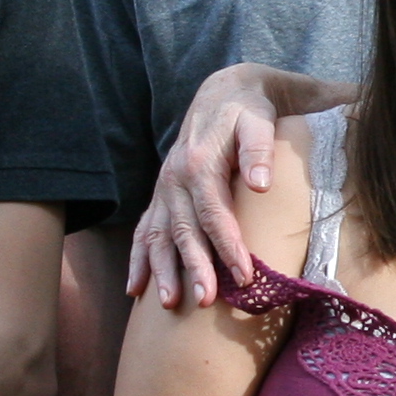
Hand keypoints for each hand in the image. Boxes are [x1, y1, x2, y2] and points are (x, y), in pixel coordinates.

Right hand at [127, 64, 346, 307]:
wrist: (222, 92)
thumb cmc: (249, 111)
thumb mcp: (259, 121)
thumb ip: (259, 150)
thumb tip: (260, 184)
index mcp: (199, 163)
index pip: (214, 213)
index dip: (228, 246)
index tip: (243, 276)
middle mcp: (174, 178)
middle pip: (183, 230)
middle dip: (193, 267)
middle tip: (205, 302)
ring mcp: (164, 188)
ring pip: (157, 234)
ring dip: (161, 270)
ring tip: (167, 304)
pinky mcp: (161, 195)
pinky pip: (143, 230)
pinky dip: (138, 259)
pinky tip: (135, 289)